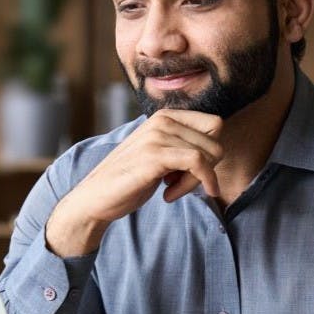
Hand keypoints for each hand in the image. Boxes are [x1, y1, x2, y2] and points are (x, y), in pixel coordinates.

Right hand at [45, 109, 223, 256]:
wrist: (95, 197)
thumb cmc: (129, 179)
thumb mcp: (160, 155)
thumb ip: (182, 145)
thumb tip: (217, 150)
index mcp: (165, 116)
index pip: (214, 125)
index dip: (210, 152)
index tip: (191, 172)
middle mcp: (162, 120)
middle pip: (215, 140)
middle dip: (207, 168)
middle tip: (180, 184)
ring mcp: (157, 136)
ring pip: (209, 154)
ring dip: (196, 181)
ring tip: (171, 190)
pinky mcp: (155, 155)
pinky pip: (198, 163)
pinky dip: (196, 183)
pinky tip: (170, 196)